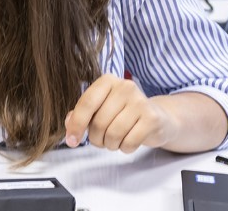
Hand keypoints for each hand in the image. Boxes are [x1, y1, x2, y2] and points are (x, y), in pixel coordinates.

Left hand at [64, 73, 179, 153]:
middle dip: (96, 138)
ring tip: (114, 141)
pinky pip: (129, 142)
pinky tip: (128, 142)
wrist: (159, 118)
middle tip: (101, 140)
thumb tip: (69, 123)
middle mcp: (125, 87)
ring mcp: (141, 101)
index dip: (76, 125)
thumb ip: (81, 114)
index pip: (86, 103)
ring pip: (113, 134)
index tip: (71, 140)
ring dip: (110, 144)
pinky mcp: (152, 118)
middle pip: (99, 122)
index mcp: (108, 81)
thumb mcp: (100, 109)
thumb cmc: (123, 113)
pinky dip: (125, 148)